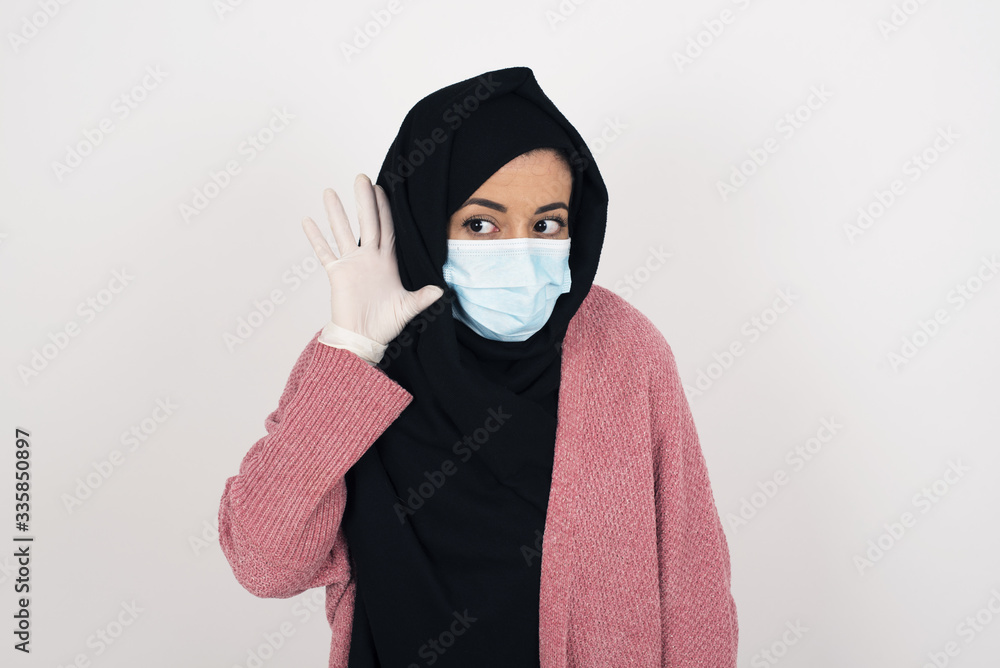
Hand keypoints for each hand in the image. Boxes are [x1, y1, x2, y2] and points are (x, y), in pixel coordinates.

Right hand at [301, 174, 443, 344]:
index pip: (386, 229)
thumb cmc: (385, 325)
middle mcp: (368, 258)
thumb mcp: (408, 307)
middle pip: (366, 222)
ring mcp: (351, 264)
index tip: (382, 189)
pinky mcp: (337, 274)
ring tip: (329, 191)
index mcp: (387, 262)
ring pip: (342, 232)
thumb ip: (423, 297)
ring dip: (336, 212)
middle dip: (364, 200)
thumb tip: (443, 290)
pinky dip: (316, 237)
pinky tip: (308, 221)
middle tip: (361, 177)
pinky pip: (324, 252)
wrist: (363, 338)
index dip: (385, 210)